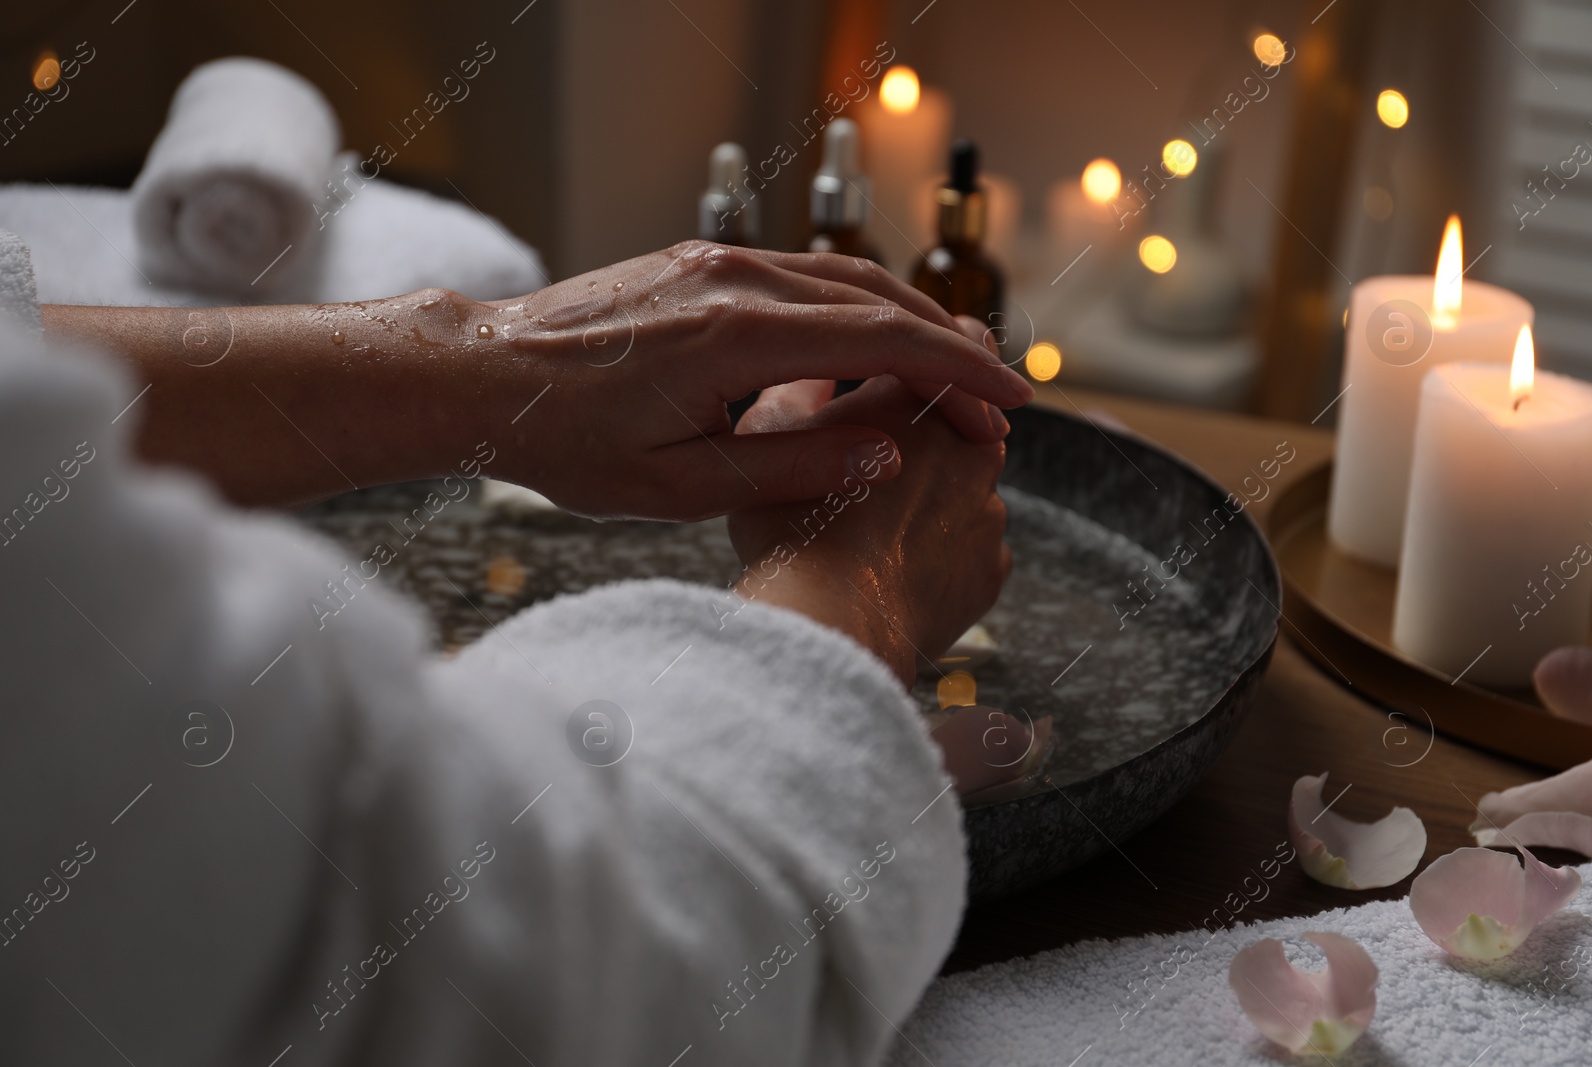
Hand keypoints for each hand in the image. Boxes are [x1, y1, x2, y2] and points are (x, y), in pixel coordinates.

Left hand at [480, 242, 1030, 519]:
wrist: (482, 376)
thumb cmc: (567, 442)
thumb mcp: (681, 483)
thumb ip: (793, 464)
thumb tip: (885, 452)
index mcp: (738, 337)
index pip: (886, 343)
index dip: (961, 374)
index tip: (1011, 404)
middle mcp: (736, 281)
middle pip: (881, 302)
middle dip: (951, 352)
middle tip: (994, 406)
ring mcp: (717, 261)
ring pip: (847, 281)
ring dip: (911, 324)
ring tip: (953, 376)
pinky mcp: (700, 262)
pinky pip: (804, 276)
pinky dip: (858, 309)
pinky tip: (876, 345)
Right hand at [725, 375, 1010, 685]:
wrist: (830, 618)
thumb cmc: (794, 523)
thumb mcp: (770, 437)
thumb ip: (798, 392)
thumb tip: (810, 373)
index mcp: (921, 397)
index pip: (952, 349)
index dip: (931, 362)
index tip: (911, 379)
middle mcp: (973, 444)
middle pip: (960, 427)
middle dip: (928, 443)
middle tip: (871, 473)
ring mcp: (990, 510)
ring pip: (966, 494)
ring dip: (936, 504)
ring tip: (876, 536)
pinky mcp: (993, 569)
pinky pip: (971, 553)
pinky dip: (943, 558)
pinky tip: (897, 572)